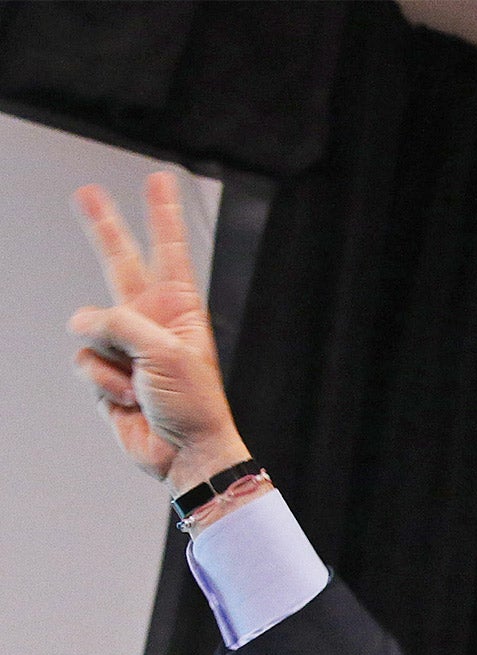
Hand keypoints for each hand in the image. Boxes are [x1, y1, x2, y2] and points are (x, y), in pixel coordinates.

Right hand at [69, 171, 247, 490]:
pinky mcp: (105, 372)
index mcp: (178, 309)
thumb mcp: (164, 352)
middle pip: (118, 263)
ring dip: (110, 360)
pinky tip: (128, 398)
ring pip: (89, 328)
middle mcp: (149, 320)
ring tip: (140, 384)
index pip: (168, 251)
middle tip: (87, 193)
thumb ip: (121, 322)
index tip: (161, 179)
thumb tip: (83, 321)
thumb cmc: (192, 404)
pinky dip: (103, 382)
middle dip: (104, 228)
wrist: (184, 452)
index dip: (162, 215)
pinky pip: (84, 361)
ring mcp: (125, 345)